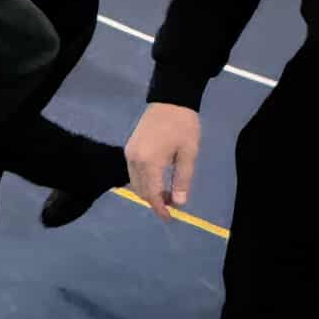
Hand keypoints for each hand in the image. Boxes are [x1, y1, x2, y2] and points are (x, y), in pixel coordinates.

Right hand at [125, 104, 200, 219]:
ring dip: (149, 191)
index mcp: (149, 162)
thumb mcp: (188, 153)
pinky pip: (133, 172)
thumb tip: (179, 203)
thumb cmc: (183, 126)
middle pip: (141, 190)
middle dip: (155, 201)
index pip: (152, 194)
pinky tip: (158, 180)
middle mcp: (134, 160)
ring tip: (167, 193)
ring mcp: (129, 154)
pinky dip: (144, 181)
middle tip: (173, 204)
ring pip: (135, 182)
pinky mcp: (129, 148)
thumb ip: (182, 179)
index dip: (160, 209)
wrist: (169, 100)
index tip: (170, 218)